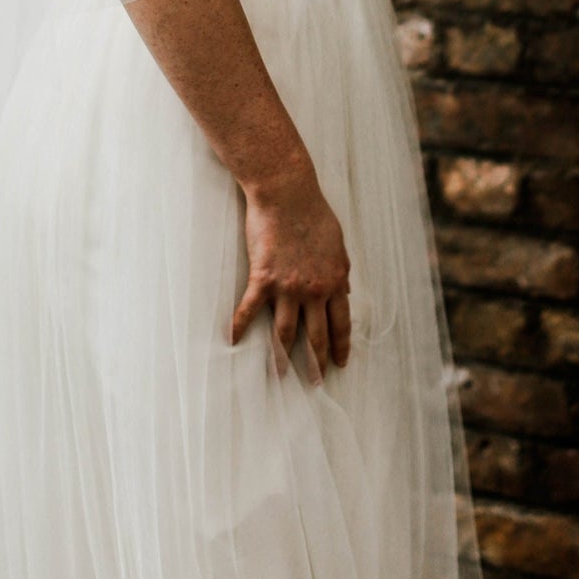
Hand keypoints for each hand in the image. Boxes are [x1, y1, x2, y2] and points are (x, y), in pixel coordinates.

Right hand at [230, 157, 351, 380]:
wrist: (287, 194)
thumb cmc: (314, 214)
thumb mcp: (338, 245)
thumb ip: (341, 271)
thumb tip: (346, 292)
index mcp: (336, 281)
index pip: (341, 323)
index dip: (340, 346)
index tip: (339, 364)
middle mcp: (315, 290)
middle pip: (316, 335)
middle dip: (316, 363)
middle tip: (315, 384)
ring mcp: (288, 287)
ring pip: (285, 332)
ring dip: (282, 357)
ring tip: (278, 376)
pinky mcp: (263, 278)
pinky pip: (250, 310)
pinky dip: (240, 327)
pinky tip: (232, 341)